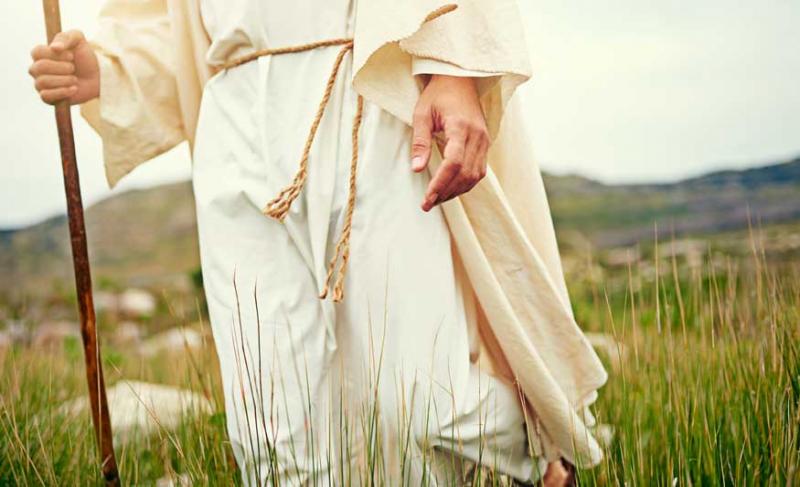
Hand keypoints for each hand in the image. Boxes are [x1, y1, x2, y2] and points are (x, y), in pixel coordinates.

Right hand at [29, 30, 98, 104]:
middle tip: (73, 68)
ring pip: (42, 82)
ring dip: (63, 80)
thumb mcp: (78, 40)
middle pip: (39, 67)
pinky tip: (74, 88)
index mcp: (41, 54)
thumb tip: (54, 47)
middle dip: (61, 68)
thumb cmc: (85, 57)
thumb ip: (66, 37)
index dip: (54, 55)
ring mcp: (41, 84)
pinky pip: (46, 96)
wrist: (98, 76)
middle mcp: (38, 69)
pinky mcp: (49, 98)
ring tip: (75, 79)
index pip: (37, 52)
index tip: (71, 56)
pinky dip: (62, 92)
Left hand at [411, 74, 489, 211]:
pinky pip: (479, 171)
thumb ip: (420, 142)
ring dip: (456, 191)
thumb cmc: (438, 94)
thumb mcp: (422, 114)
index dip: (440, 183)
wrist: (460, 79)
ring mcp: (484, 141)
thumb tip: (417, 170)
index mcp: (460, 126)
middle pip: (465, 174)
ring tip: (436, 199)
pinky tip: (450, 188)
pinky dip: (465, 183)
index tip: (427, 198)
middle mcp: (477, 135)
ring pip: (474, 176)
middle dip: (446, 192)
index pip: (453, 162)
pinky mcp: (485, 144)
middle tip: (427, 204)